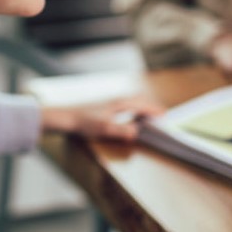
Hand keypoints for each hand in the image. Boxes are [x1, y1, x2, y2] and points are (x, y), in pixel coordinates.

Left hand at [41, 95, 164, 141]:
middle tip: (160, 114)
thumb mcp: (104, 129)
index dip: (154, 110)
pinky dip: (131, 108)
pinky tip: (127, 115)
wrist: (65, 117)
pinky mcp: (103, 106)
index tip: (165, 116)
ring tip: (147, 115)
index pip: (141, 105)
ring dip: (140, 106)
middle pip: (138, 99)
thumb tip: (136, 133)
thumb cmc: (84, 122)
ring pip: (130, 101)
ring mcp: (108, 102)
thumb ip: (121, 131)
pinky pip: (123, 104)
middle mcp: (115, 100)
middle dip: (149, 106)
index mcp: (119, 103)